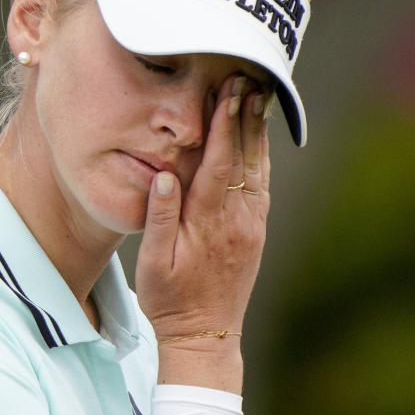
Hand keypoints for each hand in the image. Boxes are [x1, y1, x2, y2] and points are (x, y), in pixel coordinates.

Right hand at [135, 75, 269, 386]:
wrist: (206, 335)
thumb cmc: (170, 297)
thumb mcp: (152, 261)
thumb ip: (159, 217)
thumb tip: (164, 176)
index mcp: (209, 223)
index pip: (219, 164)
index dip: (225, 125)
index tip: (228, 93)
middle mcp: (237, 220)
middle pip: (245, 158)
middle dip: (246, 115)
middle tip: (250, 78)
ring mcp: (251, 225)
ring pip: (258, 168)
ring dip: (258, 130)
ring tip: (258, 96)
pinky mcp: (255, 231)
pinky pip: (262, 184)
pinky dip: (261, 155)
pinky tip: (259, 138)